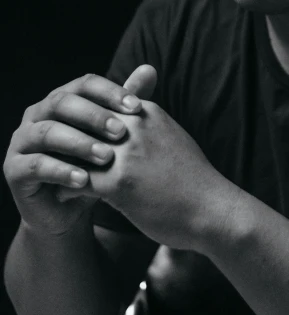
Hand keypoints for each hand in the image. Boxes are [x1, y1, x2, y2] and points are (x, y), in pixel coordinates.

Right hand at [3, 65, 156, 237]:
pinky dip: (61, 171)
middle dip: (94, 116)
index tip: (137, 107)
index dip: (110, 92)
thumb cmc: (93, 166)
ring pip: (48, 133)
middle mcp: (37, 114)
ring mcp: (21, 140)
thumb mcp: (112, 137)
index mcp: (61, 98)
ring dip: (79, 143)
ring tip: (106, 158)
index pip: (85, 84)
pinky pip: (35, 165)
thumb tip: (150, 69)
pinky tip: (84, 180)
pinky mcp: (13, 169)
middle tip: (121, 133)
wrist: (69, 210)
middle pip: (63, 103)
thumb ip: (125, 105)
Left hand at [61, 100, 237, 251]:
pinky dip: (66, 187)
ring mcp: (126, 152)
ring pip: (77, 149)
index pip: (100, 105)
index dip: (81, 120)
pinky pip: (78, 180)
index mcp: (146, 112)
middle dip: (65, 137)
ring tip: (49, 174)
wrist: (213, 209)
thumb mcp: (172, 137)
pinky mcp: (119, 182)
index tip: (67, 133)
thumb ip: (148, 126)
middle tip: (48, 152)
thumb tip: (131, 120)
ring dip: (60, 162)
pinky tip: (60, 197)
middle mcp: (134, 126)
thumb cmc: (194, 179)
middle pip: (84, 123)